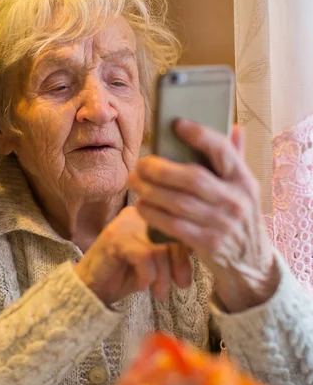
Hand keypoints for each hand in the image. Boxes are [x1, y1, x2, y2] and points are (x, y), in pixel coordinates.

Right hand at [74, 206, 192, 305]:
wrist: (91, 287)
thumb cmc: (124, 274)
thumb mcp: (154, 260)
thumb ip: (172, 249)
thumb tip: (203, 249)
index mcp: (148, 214)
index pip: (178, 225)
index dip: (187, 251)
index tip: (185, 277)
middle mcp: (136, 214)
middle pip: (171, 234)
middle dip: (179, 264)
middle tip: (180, 286)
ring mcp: (123, 225)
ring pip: (159, 247)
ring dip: (163, 275)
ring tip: (160, 293)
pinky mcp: (114, 239)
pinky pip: (144, 256)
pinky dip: (147, 276)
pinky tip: (141, 286)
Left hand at [128, 119, 278, 311]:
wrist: (250, 261)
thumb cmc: (237, 215)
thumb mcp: (243, 188)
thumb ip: (235, 159)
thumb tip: (233, 126)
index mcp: (244, 179)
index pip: (224, 151)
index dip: (200, 135)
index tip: (177, 124)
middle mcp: (236, 200)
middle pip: (193, 178)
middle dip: (162, 169)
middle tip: (140, 163)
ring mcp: (222, 223)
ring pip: (179, 202)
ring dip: (150, 190)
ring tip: (133, 181)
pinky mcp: (208, 244)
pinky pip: (174, 226)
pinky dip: (153, 215)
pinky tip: (140, 206)